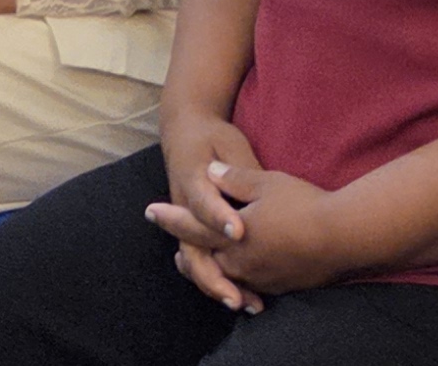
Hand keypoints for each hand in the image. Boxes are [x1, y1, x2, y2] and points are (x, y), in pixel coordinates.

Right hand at [150, 118, 264, 310]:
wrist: (184, 134)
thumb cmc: (211, 139)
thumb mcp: (230, 145)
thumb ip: (240, 171)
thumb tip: (253, 185)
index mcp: (193, 181)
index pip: (205, 203)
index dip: (220, 217)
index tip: (238, 231)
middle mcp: (186, 209)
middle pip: (195, 251)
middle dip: (215, 277)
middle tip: (236, 297)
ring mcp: (189, 226)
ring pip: (199, 265)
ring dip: (220, 286)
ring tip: (247, 304)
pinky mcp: (197, 235)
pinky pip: (206, 264)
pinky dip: (223, 282)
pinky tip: (248, 298)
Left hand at [184, 159, 349, 295]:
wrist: (342, 237)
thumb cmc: (302, 204)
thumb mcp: (265, 182)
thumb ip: (234, 178)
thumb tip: (212, 171)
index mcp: (231, 236)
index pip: (192, 226)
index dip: (170, 219)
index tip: (150, 211)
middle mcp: (240, 262)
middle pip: (205, 261)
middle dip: (189, 256)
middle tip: (176, 255)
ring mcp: (260, 278)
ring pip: (228, 277)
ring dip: (214, 272)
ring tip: (208, 267)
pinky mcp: (281, 285)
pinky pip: (253, 285)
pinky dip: (241, 280)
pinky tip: (245, 276)